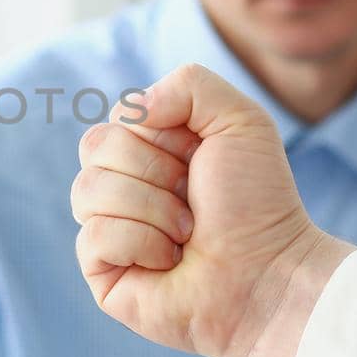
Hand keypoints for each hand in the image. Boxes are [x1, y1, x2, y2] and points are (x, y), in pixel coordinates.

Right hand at [71, 64, 355, 356]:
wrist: (269, 272)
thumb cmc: (257, 201)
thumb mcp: (240, 120)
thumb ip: (188, 84)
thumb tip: (131, 111)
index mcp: (148, 149)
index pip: (117, 119)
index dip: (161, 137)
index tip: (199, 161)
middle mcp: (123, 185)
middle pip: (94, 147)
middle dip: (155, 171)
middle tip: (193, 199)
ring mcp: (108, 227)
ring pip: (87, 191)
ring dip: (152, 209)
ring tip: (185, 233)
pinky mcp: (100, 271)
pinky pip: (93, 237)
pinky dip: (141, 244)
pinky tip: (168, 261)